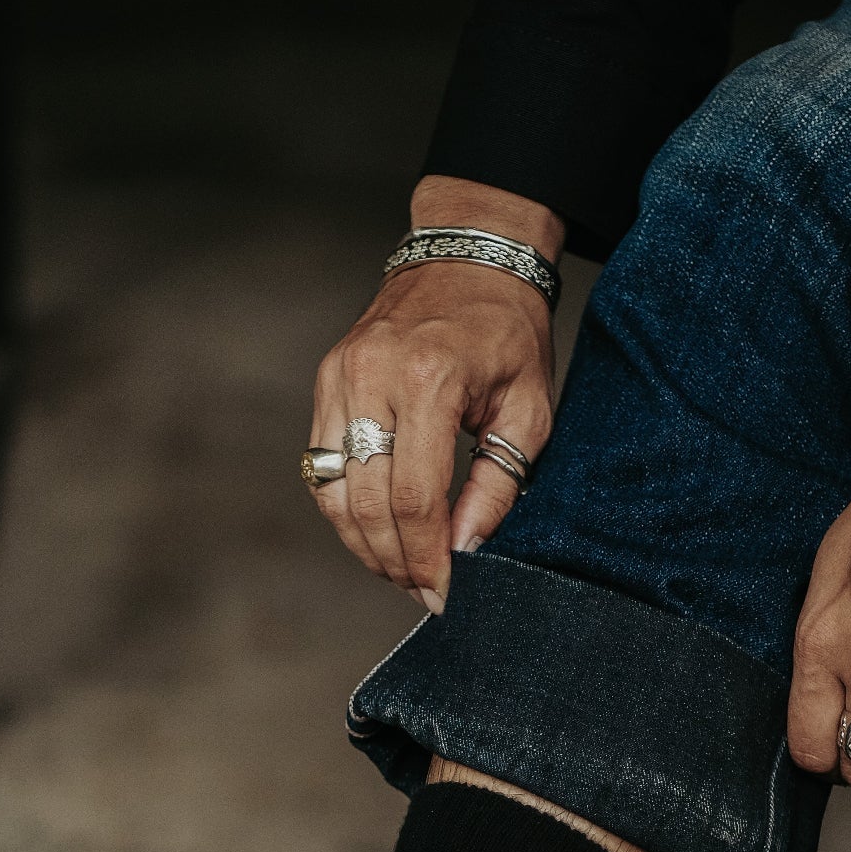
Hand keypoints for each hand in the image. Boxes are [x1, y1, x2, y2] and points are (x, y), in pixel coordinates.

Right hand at [309, 176, 560, 610]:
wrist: (468, 256)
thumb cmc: (507, 333)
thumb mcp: (527, 410)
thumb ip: (496, 486)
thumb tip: (464, 551)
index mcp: (430, 381)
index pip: (415, 499)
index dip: (426, 558)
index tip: (442, 595)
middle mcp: (373, 377)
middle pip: (368, 504)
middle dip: (396, 560)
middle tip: (423, 590)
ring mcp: (340, 376)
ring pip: (335, 492)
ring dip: (365, 544)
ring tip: (401, 569)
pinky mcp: (325, 381)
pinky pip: (323, 465)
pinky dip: (347, 509)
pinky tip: (378, 529)